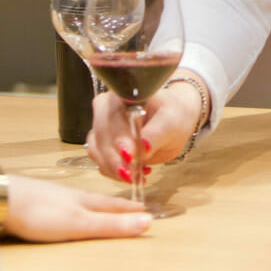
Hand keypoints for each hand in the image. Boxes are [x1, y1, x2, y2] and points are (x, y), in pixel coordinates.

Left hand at [6, 177, 149, 242]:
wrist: (1, 200)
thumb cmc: (40, 213)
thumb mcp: (80, 224)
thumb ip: (111, 225)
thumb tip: (147, 222)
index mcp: (84, 200)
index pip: (113, 205)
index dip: (130, 209)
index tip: (146, 209)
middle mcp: (71, 195)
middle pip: (99, 200)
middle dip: (116, 204)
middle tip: (132, 205)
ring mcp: (52, 196)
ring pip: (81, 199)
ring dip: (96, 203)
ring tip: (104, 205)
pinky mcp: (35, 201)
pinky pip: (63, 202)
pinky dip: (74, 204)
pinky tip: (68, 206)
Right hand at [85, 72, 206, 183]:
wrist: (173, 120)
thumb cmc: (173, 114)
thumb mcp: (172, 121)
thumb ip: (157, 133)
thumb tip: (143, 148)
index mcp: (122, 93)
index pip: (113, 116)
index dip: (118, 137)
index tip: (129, 156)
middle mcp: (106, 108)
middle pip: (101, 135)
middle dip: (115, 159)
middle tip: (132, 176)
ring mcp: (101, 126)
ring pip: (96, 150)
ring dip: (113, 168)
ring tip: (136, 177)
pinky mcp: (102, 144)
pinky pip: (100, 162)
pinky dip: (114, 172)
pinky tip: (135, 174)